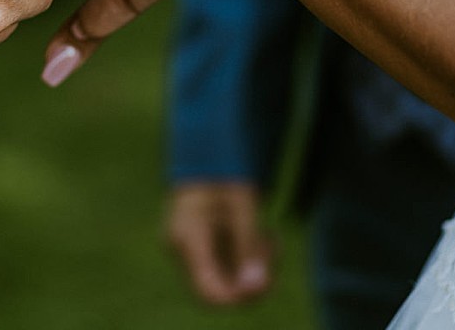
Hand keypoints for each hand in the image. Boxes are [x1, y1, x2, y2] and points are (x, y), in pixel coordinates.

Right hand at [169, 183, 274, 304]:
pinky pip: (227, 270)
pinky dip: (248, 260)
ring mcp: (188, 253)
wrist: (206, 156)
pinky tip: (260, 237)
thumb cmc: (223, 173)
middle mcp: (181, 251)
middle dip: (253, 278)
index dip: (239, 298)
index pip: (209, 293)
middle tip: (273, 246)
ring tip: (269, 236)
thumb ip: (249, 245)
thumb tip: (257, 287)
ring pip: (227, 281)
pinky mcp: (198, 252)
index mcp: (188, 238)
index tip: (265, 279)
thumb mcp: (243, 204)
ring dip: (255, 267)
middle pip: (221, 290)